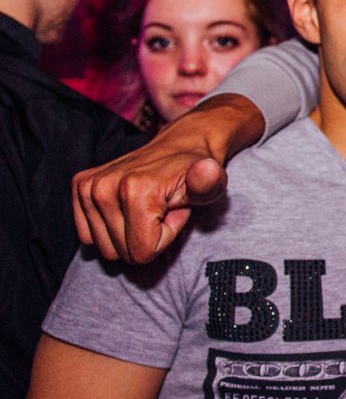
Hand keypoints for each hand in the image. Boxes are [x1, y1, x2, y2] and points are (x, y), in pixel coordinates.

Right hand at [72, 95, 263, 262]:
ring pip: (105, 248)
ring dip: (131, 233)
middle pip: (122, 253)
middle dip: (148, 237)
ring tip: (149, 207)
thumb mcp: (212, 181)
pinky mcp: (80, 186)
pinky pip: (88, 236)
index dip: (164, 238)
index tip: (173, 212)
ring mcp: (88, 186)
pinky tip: (129, 208)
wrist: (181, 145)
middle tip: (162, 210)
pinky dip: (111, 229)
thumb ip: (208, 182)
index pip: (142, 252)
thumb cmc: (198, 171)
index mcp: (135, 190)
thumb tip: (206, 170)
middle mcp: (104, 187)